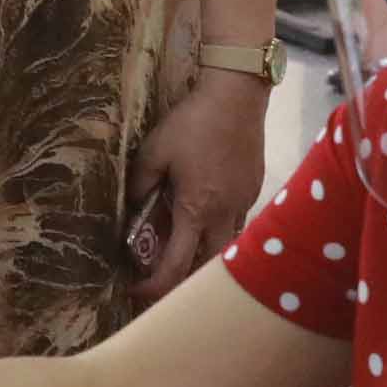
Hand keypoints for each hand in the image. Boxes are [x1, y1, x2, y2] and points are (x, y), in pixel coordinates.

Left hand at [128, 68, 267, 296]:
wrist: (237, 96)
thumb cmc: (193, 122)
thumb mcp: (154, 151)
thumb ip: (140, 184)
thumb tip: (132, 206)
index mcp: (197, 210)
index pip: (176, 266)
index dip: (153, 286)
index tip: (134, 290)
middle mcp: (225, 215)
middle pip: (205, 266)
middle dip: (182, 279)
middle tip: (157, 276)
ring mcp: (244, 203)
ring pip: (224, 246)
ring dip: (201, 253)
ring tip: (179, 246)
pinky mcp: (254, 190)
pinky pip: (235, 223)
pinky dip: (216, 229)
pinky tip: (204, 213)